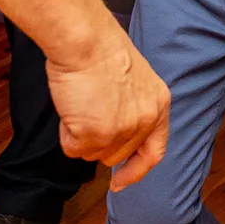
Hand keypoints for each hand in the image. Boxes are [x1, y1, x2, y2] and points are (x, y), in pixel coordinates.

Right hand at [43, 22, 170, 189]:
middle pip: (115, 155)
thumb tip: (113, 135)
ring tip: (79, 102)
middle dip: (97, 141)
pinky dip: (66, 132)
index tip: (120, 183)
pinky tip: (70, 107)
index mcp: (158, 105)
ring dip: (80, 135)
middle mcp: (144, 122)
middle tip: (86, 111)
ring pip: (92, 153)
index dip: (136, 170)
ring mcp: (121, 131)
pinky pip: (72, 148)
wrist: (86, 40)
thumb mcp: (133, 81)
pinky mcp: (96, 134)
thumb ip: (131, 109)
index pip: (154, 151)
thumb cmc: (101, 50)